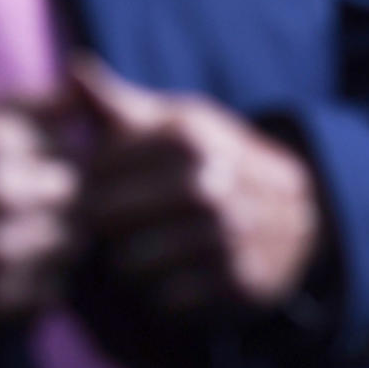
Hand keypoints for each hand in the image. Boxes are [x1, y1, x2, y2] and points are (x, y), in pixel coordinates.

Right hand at [0, 102, 84, 343]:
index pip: (69, 152)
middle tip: (25, 212)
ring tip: (12, 242)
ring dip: (53, 243)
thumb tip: (78, 95)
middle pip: (77, 198)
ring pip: (71, 244)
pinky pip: (51, 290)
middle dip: (60, 204)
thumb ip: (23, 108)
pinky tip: (3, 272)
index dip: (55, 166)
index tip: (32, 177)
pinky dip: (37, 282)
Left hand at [72, 56, 322, 314]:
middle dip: (100, 227)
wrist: (296, 210)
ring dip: (127, 264)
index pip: (98, 169)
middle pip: (109, 220)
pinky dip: (161, 295)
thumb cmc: (212, 161)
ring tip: (136, 252)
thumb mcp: (174, 124)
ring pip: (134, 266)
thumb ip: (116, 103)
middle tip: (105, 229)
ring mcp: (229, 235)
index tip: (88, 189)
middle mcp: (211, 184)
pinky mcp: (241, 282)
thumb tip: (72, 64)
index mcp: (188, 138)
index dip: (83, 183)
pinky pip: (168, 302)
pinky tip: (170, 276)